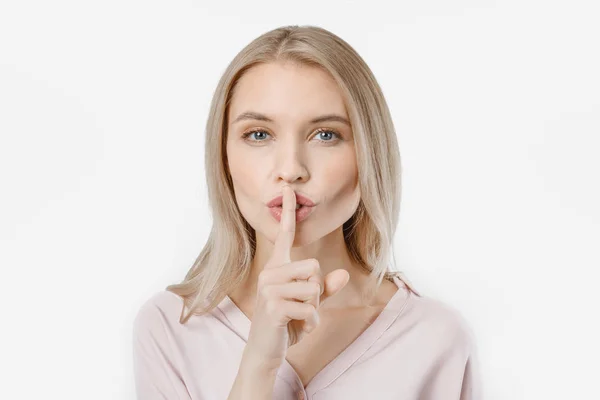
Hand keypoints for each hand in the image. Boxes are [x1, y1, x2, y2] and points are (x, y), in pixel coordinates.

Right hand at [244, 185, 349, 368]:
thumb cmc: (287, 323)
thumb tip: (343, 274)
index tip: (288, 188)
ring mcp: (269, 289)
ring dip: (314, 310)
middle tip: (300, 307)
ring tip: (297, 318)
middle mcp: (270, 273)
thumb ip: (325, 289)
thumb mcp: (310, 305)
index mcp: (278, 267)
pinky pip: (309, 308)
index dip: (288, 211)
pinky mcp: (273, 306)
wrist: (265, 351)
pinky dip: (310, 323)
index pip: (284, 235)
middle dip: (317, 292)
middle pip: (314, 267)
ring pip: (314, 289)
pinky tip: (295, 328)